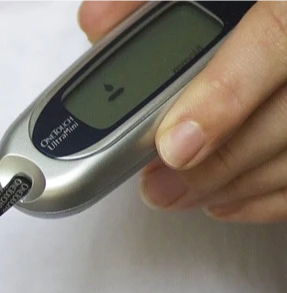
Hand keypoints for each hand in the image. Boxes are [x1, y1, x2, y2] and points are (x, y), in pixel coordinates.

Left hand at [78, 0, 286, 222]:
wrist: (283, 7)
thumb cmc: (258, 0)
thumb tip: (96, 21)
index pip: (276, 38)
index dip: (224, 97)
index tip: (173, 144)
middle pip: (286, 118)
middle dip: (216, 164)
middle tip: (157, 188)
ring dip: (234, 185)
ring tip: (176, 197)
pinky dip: (268, 198)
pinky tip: (223, 202)